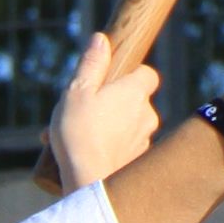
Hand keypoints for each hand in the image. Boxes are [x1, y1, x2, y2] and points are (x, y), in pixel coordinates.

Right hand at [45, 35, 159, 192]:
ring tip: (75, 136)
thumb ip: (91, 64)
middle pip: (135, 101)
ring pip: (128, 127)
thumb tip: (101, 39)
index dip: (132, 75)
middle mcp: (147, 115)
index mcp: (135, 93)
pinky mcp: (138, 163)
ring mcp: (145, 141)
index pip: (148, 74)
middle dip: (113, 104)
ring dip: (107, 127)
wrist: (89, 183)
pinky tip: (85, 154)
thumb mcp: (77, 92)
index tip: (113, 80)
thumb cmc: (80, 134)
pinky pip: (125, 149)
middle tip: (84, 111)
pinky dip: (109, 148)